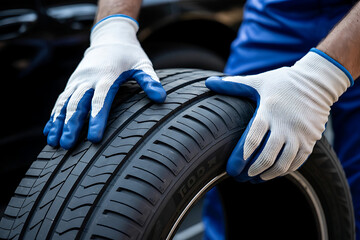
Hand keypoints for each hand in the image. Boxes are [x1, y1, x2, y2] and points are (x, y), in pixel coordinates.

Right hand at [44, 15, 165, 148]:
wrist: (110, 37)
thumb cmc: (130, 55)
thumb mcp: (143, 65)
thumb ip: (150, 81)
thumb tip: (161, 98)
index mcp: (107, 75)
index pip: (101, 99)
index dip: (97, 119)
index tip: (94, 138)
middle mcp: (88, 79)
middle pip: (77, 104)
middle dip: (71, 125)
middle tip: (68, 146)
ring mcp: (78, 81)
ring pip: (64, 103)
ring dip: (58, 123)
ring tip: (54, 143)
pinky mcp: (73, 83)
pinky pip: (61, 100)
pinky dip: (53, 116)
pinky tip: (49, 131)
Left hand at [206, 49, 352, 180]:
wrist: (318, 81)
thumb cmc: (283, 82)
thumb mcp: (258, 81)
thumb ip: (233, 84)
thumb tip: (208, 82)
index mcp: (268, 111)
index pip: (253, 138)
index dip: (241, 156)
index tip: (232, 168)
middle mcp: (284, 125)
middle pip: (267, 155)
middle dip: (252, 170)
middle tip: (241, 177)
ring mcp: (299, 134)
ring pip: (283, 162)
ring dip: (268, 174)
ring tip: (256, 178)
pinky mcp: (310, 140)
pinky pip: (298, 161)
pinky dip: (285, 170)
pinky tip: (275, 173)